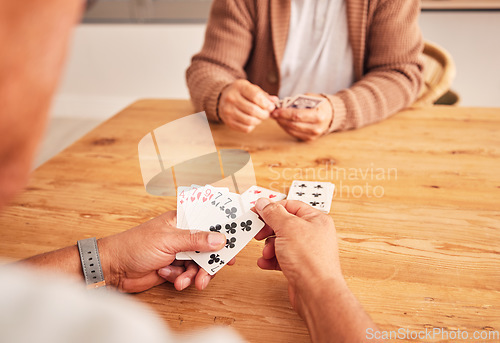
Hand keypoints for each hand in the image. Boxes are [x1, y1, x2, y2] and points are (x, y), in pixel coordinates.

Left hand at [98, 211, 228, 292]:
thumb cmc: (134, 245)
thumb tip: (220, 238)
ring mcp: (178, 252)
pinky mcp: (174, 268)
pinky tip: (170, 278)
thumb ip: (195, 240)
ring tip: (185, 281)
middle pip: (208, 247)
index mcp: (181, 220)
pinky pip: (188, 274)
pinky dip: (181, 278)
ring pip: (199, 264)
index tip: (236, 243)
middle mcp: (182, 235)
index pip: (209, 222)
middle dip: (209, 262)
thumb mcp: (168, 240)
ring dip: (194, 274)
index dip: (223, 231)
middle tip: (210, 272)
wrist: (114, 268)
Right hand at [218, 79, 275, 132]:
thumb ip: (264, 95)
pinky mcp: (228, 121)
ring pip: (250, 121)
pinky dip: (252, 126)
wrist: (223, 98)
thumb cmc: (242, 93)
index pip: (256, 96)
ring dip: (259, 121)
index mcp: (239, 87)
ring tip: (260, 117)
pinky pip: (245, 128)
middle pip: (253, 110)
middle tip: (267, 113)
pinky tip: (252, 121)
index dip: (266, 103)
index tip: (271, 106)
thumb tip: (275, 101)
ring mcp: (228, 111)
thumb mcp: (252, 89)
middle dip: (264, 114)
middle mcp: (231, 98)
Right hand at [253, 198, 343, 313]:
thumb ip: (273, 213)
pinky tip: (265, 263)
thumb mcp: (287, 228)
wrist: (317, 293)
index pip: (291, 205)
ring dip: (269, 247)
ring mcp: (307, 251)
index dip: (272, 208)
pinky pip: (281, 258)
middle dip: (269, 230)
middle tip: (257, 233)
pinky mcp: (300, 266)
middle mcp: (313, 234)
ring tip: (267, 254)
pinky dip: (271, 260)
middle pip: (284, 224)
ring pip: (281, 242)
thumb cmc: (310, 260)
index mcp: (316, 219)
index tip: (257, 212)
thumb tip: (263, 202)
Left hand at [272, 95, 332, 140]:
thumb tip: (281, 105)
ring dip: (282, 124)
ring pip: (292, 130)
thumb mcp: (310, 98)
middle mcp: (316, 128)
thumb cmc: (319, 104)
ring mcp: (313, 135)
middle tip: (272, 113)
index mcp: (318, 116)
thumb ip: (297, 101)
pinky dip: (287, 128)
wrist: (331, 114)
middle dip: (280, 119)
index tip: (275, 110)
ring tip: (276, 117)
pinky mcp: (309, 139)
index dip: (284, 113)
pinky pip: (294, 134)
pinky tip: (282, 122)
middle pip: (293, 124)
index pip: (297, 115)